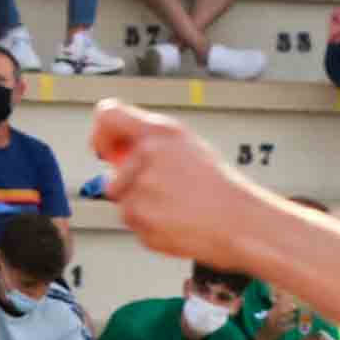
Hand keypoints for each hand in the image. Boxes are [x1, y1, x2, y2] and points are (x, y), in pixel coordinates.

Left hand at [90, 102, 252, 267]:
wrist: (239, 222)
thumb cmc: (217, 187)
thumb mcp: (186, 146)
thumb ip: (149, 144)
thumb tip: (114, 151)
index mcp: (159, 132)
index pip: (107, 114)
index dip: (100, 133)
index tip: (104, 148)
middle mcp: (145, 155)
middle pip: (111, 174)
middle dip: (128, 185)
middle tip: (162, 191)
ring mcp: (139, 188)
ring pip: (122, 201)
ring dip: (141, 206)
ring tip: (176, 206)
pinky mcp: (138, 218)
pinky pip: (132, 223)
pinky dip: (149, 225)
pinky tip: (176, 220)